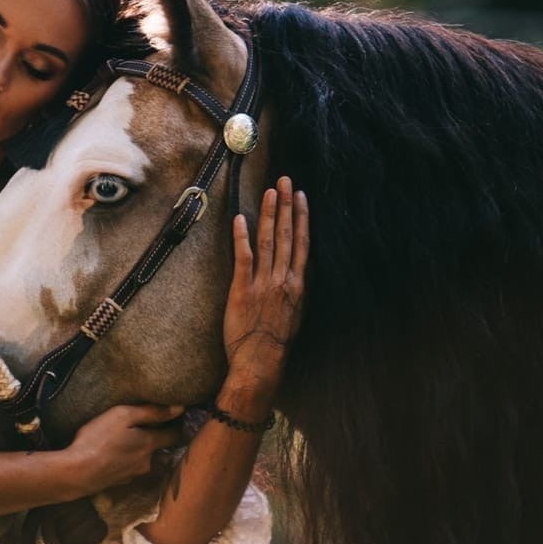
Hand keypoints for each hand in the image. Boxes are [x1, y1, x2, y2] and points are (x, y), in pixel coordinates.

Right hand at [63, 402, 186, 497]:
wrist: (75, 473)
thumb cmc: (98, 440)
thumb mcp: (123, 416)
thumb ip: (151, 412)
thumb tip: (180, 408)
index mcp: (149, 444)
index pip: (175, 435)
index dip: (175, 424)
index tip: (174, 416)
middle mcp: (146, 462)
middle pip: (156, 447)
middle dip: (150, 437)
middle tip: (137, 426)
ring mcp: (132, 475)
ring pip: (141, 458)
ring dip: (134, 450)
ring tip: (118, 440)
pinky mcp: (118, 483)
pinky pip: (126, 468)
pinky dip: (121, 460)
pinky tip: (108, 454)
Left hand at [223, 175, 308, 398]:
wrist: (261, 362)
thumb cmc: (276, 343)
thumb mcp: (296, 313)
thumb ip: (295, 289)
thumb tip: (297, 270)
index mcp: (298, 285)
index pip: (301, 243)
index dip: (301, 217)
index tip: (301, 196)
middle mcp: (283, 279)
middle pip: (286, 235)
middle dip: (286, 206)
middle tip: (286, 181)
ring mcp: (263, 283)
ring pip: (268, 242)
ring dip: (269, 214)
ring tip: (270, 192)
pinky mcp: (242, 290)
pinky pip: (243, 258)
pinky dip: (242, 237)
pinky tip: (240, 218)